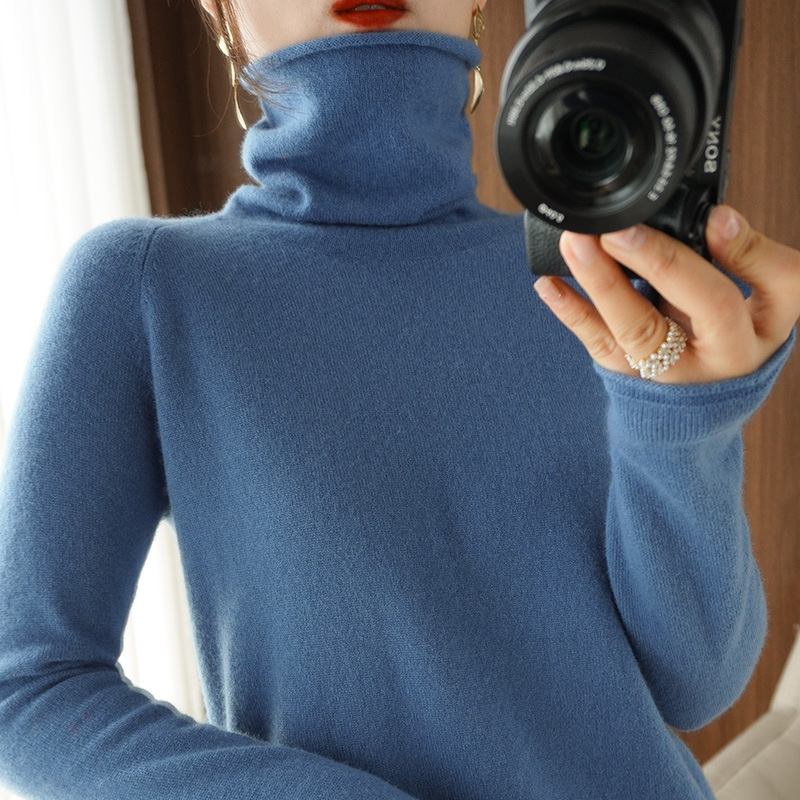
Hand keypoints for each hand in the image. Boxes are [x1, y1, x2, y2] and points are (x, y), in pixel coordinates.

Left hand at [533, 205, 799, 382]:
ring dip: (599, 282)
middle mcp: (705, 363)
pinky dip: (570, 310)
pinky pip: (596, 343)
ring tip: (576, 243)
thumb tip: (718, 220)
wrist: (708, 400)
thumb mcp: (773, 303)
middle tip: (618, 228)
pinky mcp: (626, 374)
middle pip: (684, 313)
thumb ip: (754, 261)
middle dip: (651, 265)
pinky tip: (547, 284)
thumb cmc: (741, 336)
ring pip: (629, 331)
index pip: (741, 297)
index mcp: (748, 341)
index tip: (712, 218)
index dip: (735, 256)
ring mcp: (660, 373)